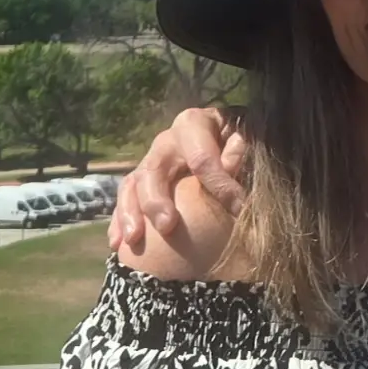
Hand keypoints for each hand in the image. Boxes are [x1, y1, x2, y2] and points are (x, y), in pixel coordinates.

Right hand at [110, 107, 248, 251]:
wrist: (232, 138)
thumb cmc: (243, 140)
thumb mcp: (249, 136)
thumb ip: (241, 149)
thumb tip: (229, 166)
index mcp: (194, 124)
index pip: (201, 156)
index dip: (218, 183)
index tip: (237, 208)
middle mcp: (167, 141)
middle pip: (154, 168)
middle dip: (157, 199)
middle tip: (167, 226)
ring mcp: (152, 161)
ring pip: (133, 184)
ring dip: (131, 212)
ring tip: (133, 239)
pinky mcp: (143, 182)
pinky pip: (127, 201)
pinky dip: (120, 222)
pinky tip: (118, 245)